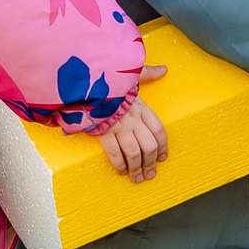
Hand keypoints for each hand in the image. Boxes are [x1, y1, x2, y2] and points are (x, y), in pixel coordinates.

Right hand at [96, 65, 169, 181]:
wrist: (84, 83)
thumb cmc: (107, 79)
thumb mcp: (130, 74)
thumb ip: (147, 74)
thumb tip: (163, 69)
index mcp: (141, 106)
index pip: (159, 129)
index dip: (163, 146)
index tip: (163, 157)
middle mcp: (132, 119)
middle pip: (149, 146)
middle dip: (151, 162)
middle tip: (151, 174)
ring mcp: (118, 127)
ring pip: (134, 153)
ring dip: (137, 168)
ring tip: (138, 178)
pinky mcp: (103, 133)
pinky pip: (114, 154)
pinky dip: (119, 165)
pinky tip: (121, 171)